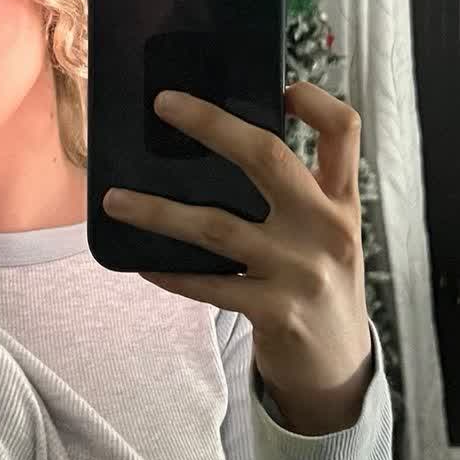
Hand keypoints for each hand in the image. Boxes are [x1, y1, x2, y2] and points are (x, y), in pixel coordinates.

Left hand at [102, 81, 373, 434]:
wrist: (340, 372)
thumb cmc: (321, 288)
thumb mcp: (327, 236)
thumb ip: (300, 197)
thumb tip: (225, 151)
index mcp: (342, 202)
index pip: (344, 131)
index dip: (314, 100)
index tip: (281, 88)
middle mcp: (326, 228)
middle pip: (269, 156)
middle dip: (212, 124)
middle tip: (164, 104)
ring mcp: (301, 270)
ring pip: (217, 225)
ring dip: (158, 210)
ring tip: (115, 199)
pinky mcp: (276, 311)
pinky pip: (208, 284)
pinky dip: (170, 272)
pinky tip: (141, 263)